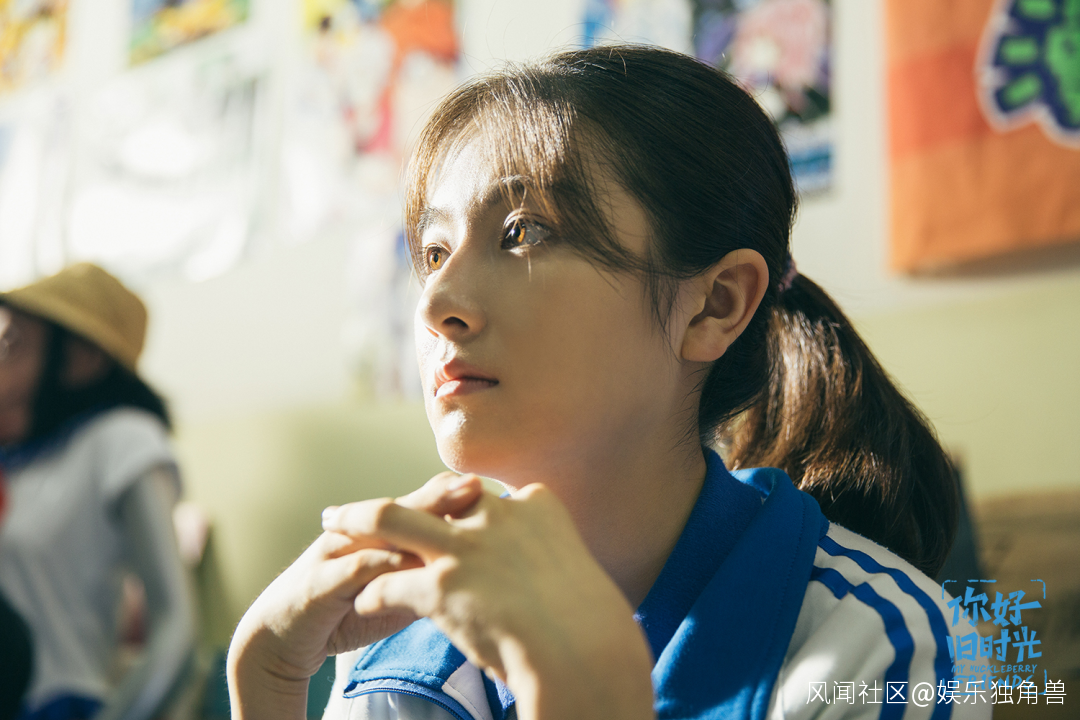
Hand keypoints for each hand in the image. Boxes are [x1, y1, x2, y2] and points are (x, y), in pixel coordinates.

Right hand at [226, 473, 483, 719]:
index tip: (499, 489)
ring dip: (414, 518)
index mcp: (384, 535)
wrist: (281, 636)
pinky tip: (408, 561)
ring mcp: (338, 554)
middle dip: (444, 495)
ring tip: (443, 515)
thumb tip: (481, 572)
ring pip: (381, 530)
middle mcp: (361, 536)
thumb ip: (434, 577)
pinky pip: (355, 569)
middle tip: (480, 485)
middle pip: (408, 508)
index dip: (459, 495)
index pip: (425, 505)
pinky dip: (381, 563)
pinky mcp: (319, 583)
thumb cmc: (347, 609)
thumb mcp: (399, 593)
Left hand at [322, 478, 655, 719]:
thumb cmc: (596, 628)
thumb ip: (552, 559)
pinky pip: (391, 584)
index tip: (441, 511)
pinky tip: (363, 603)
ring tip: (333, 523)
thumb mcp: (577, 573)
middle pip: (435, 493)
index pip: (485, 497)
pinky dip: (374, 591)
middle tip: (370, 502)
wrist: (587, 656)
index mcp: (536, 505)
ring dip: (358, 519)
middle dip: (404, 496)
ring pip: (392, 518)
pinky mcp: (442, 584)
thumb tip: (543, 577)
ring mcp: (466, 547)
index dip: (459, 507)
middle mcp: (497, 515)